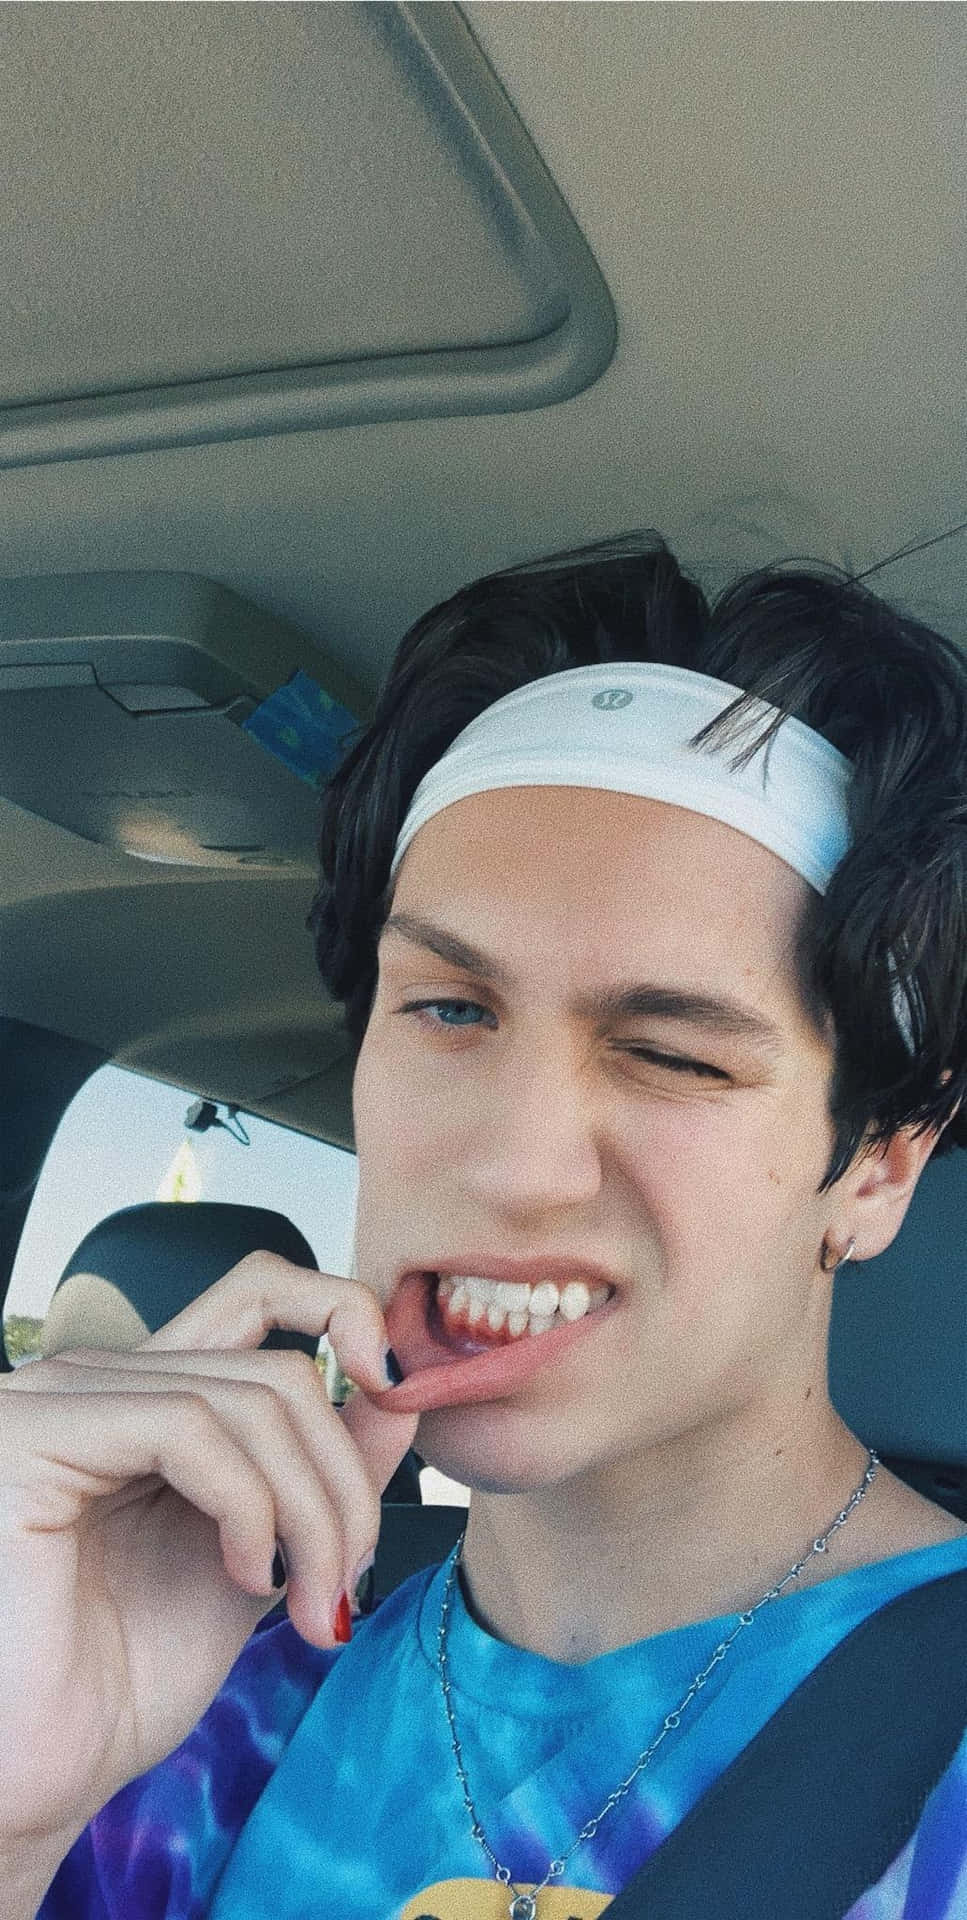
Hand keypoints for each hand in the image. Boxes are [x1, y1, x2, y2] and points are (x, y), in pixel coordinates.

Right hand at [0, 1254, 417, 1848]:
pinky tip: (244, 1578)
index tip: (395, 1391)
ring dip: (312, 1511)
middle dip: (343, 1481)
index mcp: (141, 1394)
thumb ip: (318, 1472)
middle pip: (279, 1367)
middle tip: (347, 1582)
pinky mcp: (32, 1437)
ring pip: (251, 1399)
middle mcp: (94, 1378)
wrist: (41, 1778)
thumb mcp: (261, 1557)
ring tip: (307, 1601)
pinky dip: (249, 1506)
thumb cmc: (123, 1682)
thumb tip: (399, 1392)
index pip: (258, 1288)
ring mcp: (57, 1398)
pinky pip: (187, 1427)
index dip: (343, 1311)